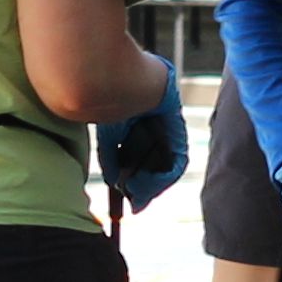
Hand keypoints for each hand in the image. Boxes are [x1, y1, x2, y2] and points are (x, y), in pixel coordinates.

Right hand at [99, 73, 190, 211]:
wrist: (112, 78)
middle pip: (156, 162)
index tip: (130, 198)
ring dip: (153, 185)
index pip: (142, 154)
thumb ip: (111, 160)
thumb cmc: (104, 100)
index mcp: (137, 119)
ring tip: (136, 195)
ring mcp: (167, 123)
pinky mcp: (177, 126)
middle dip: (146, 185)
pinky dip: (162, 177)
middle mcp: (155, 122)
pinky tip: (144, 185)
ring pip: (167, 164)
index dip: (137, 177)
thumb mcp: (107, 136)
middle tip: (136, 203)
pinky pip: (177, 159)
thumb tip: (116, 184)